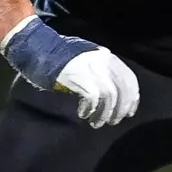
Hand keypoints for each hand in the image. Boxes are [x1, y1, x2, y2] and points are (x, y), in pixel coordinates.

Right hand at [0, 17, 140, 127]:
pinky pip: (93, 99)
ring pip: (110, 97)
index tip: (129, 112)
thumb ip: (101, 71)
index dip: (131, 98)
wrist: (39, 49)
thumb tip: (113, 93)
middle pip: (122, 90)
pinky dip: (90, 110)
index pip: (129, 79)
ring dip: (105, 114)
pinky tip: (83, 114)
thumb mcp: (87, 58)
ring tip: (97, 122)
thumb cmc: (60, 56)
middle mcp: (103, 62)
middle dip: (120, 109)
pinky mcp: (80, 78)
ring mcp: (92, 69)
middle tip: (113, 121)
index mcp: (107, 56)